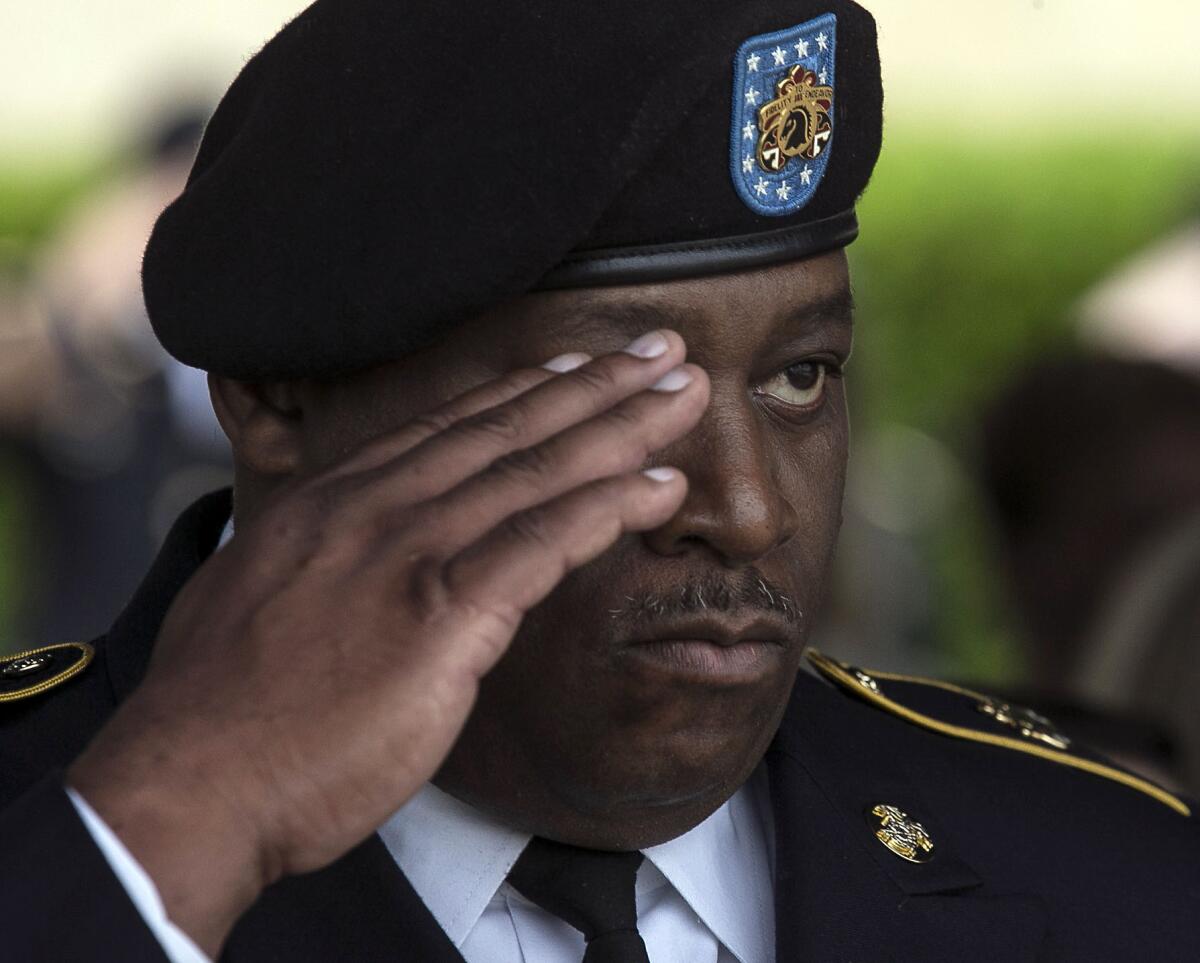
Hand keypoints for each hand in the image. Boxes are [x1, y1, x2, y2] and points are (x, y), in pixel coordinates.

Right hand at [67, 330, 708, 953]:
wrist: (190, 781)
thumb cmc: (221, 705)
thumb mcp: (257, 593)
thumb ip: (320, 556)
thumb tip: (346, 550)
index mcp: (331, 502)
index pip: (445, 429)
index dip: (521, 392)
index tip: (574, 365)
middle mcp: (373, 509)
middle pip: (504, 430)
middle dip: (593, 385)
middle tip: (660, 350)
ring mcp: (407, 556)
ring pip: (535, 471)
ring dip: (621, 427)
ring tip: (684, 393)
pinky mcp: (440, 617)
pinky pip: (542, 544)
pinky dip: (608, 508)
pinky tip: (661, 487)